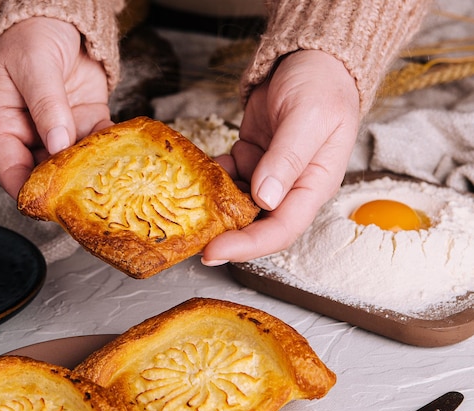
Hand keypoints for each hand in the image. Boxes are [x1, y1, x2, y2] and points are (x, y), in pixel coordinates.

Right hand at [0, 17, 112, 197]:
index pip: (8, 165)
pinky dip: (107, 152)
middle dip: (60, 186)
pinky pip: (97, 144)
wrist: (63, 16)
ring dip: (87, 173)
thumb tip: (57, 143)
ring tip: (102, 182)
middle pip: (43, 171)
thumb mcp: (35, 66)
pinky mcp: (87, 124)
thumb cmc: (33, 34)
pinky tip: (118, 158)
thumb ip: (47, 104)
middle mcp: (32, 133)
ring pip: (72, 163)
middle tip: (78, 197)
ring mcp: (61, 131)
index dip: (23, 187)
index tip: (40, 204)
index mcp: (5, 123)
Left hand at [202, 50, 359, 263]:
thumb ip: (287, 158)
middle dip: (224, 235)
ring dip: (214, 205)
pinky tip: (202, 168)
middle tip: (191, 238)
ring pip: (237, 206)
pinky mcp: (251, 161)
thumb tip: (265, 199)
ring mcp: (269, 177)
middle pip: (256, 226)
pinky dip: (212, 177)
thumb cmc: (321, 84)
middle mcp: (291, 189)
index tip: (213, 252)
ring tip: (189, 200)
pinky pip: (227, 179)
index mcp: (313, 186)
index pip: (280, 230)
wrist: (311, 56)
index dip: (247, 246)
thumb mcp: (308, 118)